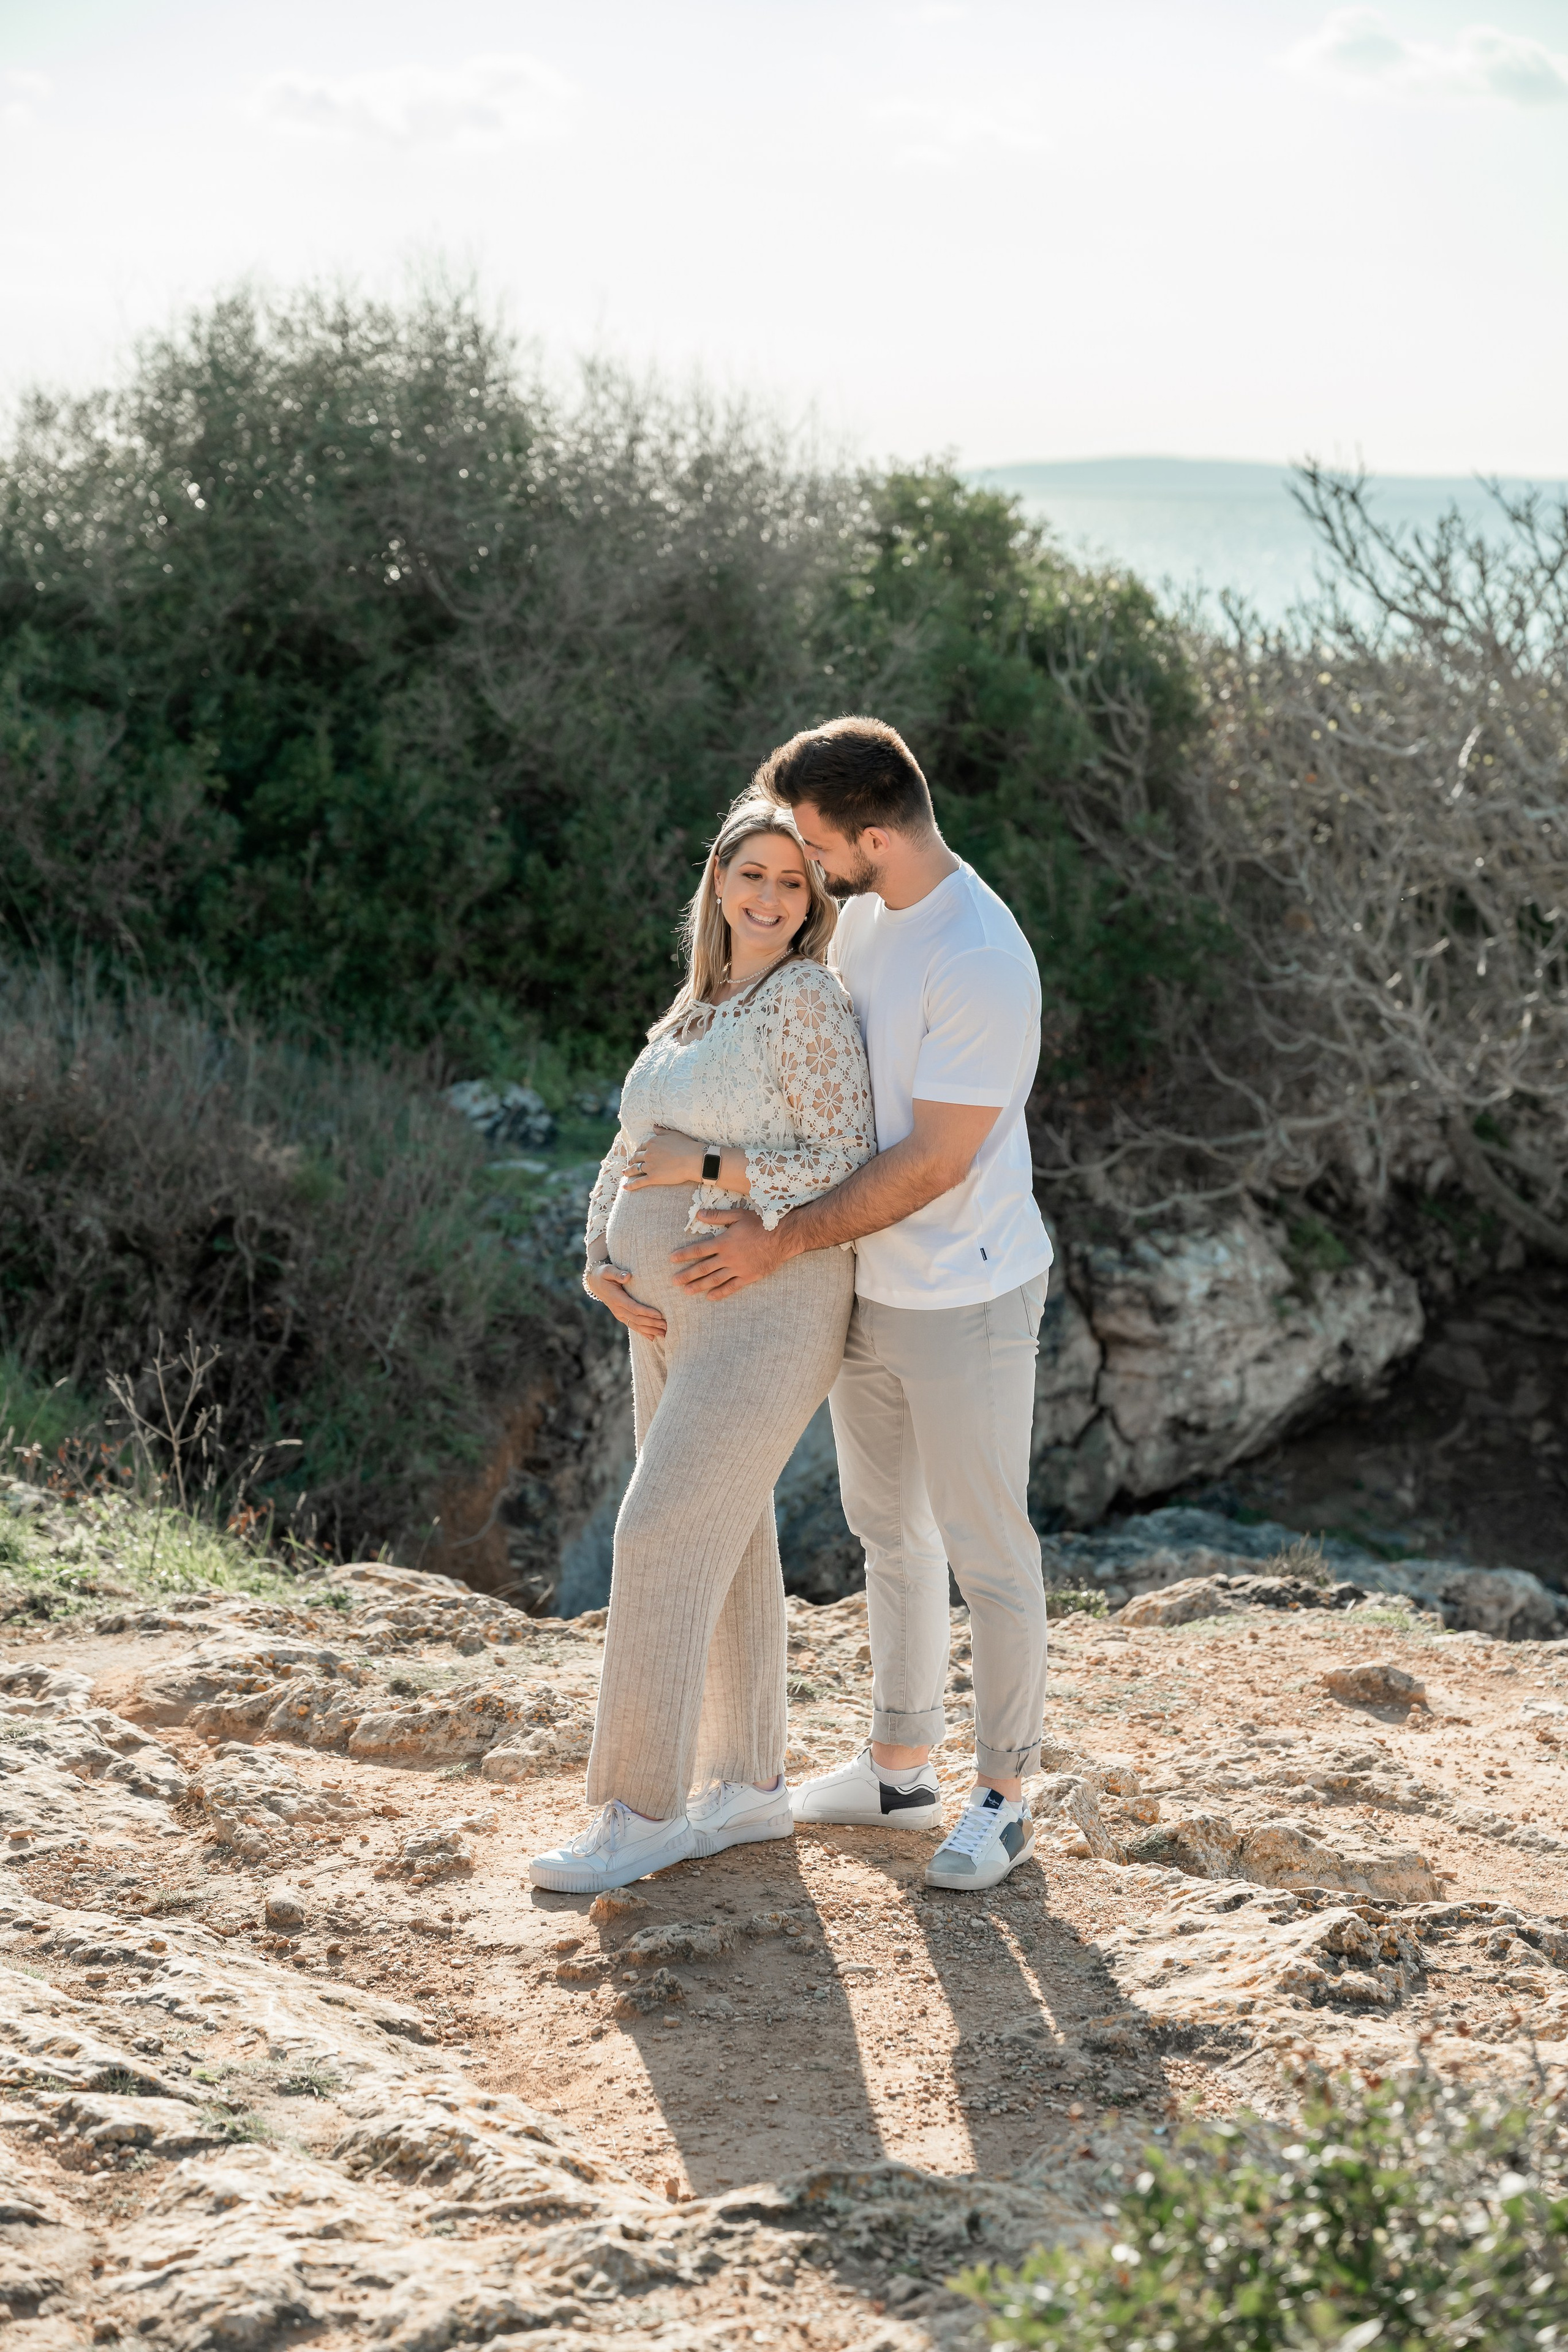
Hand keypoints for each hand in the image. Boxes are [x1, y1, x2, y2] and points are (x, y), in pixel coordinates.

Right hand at [585, 1262, 666, 1337]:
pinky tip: (652, 1338)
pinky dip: (643, 1332)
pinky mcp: (621, 1316)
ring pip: (636, 1325)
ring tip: (663, 1333)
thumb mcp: (609, 1271)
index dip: (646, 1312)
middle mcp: (618, 1309)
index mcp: (616, 1299)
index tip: (659, 1314)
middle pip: (637, 1319)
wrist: (595, 1283)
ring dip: (650, 1330)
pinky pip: (633, 1326)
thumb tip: (628, 1276)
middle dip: (652, 1323)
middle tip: (666, 1325)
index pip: (634, 1307)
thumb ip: (618, 1274)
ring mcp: (619, 1314)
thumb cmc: (604, 1274)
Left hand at [620, 1129, 702, 1189]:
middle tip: (630, 1163)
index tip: (637, 1154)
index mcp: (652, 1143)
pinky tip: (624, 1187)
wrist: (693, 1159)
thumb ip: (661, 1131)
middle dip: (632, 1160)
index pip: (641, 1147)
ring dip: (628, 1171)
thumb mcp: (673, 1134)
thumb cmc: (686, 1145)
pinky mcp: (653, 1178)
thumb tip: (653, 1127)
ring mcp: (649, 1166)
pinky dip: (630, 1185)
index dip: (638, 1151)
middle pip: (636, 1158)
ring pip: (635, 1169)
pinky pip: (638, 1182)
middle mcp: (648, 1154)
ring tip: (624, 1173)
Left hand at [669, 1209, 785, 1297]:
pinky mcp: (748, 1277)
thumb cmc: (761, 1223)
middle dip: (687, 1275)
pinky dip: (720, 1293)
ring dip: (699, 1286)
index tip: (672, 1259)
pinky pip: (731, 1287)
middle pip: (703, 1268)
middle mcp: (728, 1257)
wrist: (783, 1237)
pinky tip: (710, 1297)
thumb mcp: (738, 1215)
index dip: (684, 1255)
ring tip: (686, 1291)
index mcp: (723, 1242)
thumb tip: (698, 1214)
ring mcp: (738, 1269)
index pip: (699, 1250)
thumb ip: (717, 1216)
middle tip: (673, 1281)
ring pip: (714, 1280)